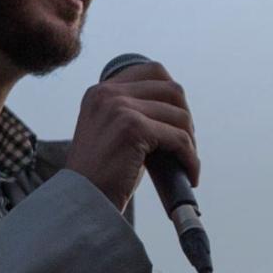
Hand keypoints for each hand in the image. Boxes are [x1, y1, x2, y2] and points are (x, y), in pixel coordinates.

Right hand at [65, 61, 199, 210]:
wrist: (82, 201)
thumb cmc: (100, 175)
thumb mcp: (111, 132)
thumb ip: (133, 113)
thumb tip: (177, 112)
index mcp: (101, 91)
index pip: (151, 71)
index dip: (172, 93)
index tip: (177, 119)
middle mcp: (108, 93)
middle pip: (171, 89)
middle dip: (186, 117)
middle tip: (186, 143)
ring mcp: (120, 108)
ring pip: (179, 115)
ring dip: (190, 140)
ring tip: (187, 161)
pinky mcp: (133, 129)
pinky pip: (179, 139)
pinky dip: (190, 158)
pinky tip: (190, 174)